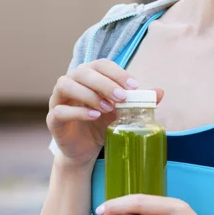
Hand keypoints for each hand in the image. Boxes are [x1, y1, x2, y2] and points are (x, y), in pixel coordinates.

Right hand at [47, 59, 163, 167]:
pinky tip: (94, 116)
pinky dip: (78, 112)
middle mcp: (71, 82)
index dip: (118, 73)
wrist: (86, 150)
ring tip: (108, 108)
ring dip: (89, 94)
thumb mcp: (124, 112)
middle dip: (105, 83)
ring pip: (66, 85)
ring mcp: (59, 99)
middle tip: (122, 97)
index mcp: (89, 75)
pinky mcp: (53, 119)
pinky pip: (60, 110)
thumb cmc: (103, 123)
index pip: (101, 64)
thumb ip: (140, 101)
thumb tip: (160, 92)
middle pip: (84, 72)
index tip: (135, 86)